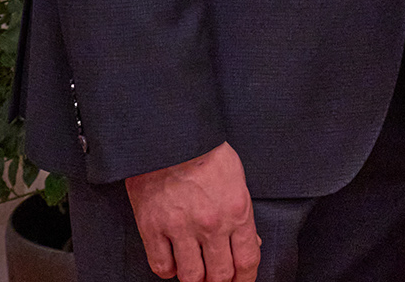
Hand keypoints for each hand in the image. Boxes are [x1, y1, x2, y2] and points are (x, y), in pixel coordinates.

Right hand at [123, 141, 259, 281]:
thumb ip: (242, 215)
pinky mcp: (153, 229)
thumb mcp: (237, 179)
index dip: (246, 279)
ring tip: (197, 272)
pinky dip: (169, 270)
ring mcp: (181, 229)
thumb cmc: (205, 153)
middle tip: (217, 279)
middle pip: (220, 275)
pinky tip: (174, 262)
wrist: (170, 137)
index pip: (247, 260)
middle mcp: (211, 224)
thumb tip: (251, 242)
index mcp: (237, 211)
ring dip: (196, 279)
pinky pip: (162, 266)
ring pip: (191, 277)